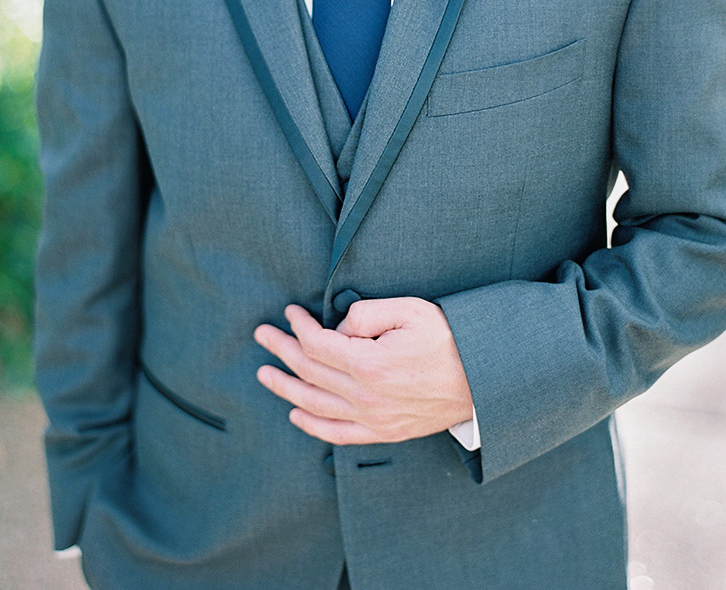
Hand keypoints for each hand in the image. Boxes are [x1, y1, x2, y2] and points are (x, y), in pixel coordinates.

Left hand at [254, 298, 472, 444]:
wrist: (483, 379)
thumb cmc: (448, 339)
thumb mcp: (409, 311)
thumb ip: (366, 314)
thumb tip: (337, 328)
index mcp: (369, 364)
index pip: (318, 344)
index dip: (298, 326)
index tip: (289, 312)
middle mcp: (366, 396)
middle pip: (310, 372)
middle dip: (281, 351)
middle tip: (262, 335)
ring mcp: (374, 419)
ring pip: (316, 404)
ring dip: (286, 387)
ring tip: (265, 374)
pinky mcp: (384, 432)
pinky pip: (338, 433)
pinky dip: (312, 425)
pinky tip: (296, 414)